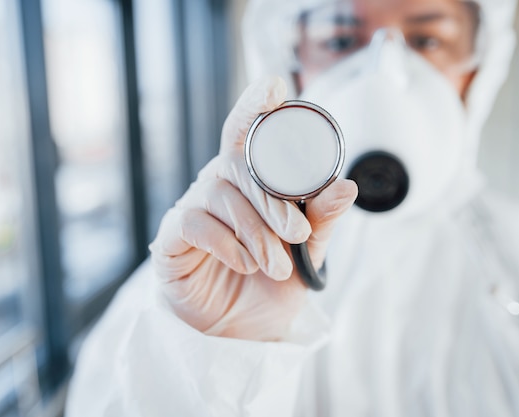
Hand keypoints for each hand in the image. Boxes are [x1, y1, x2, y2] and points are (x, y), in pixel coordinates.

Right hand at [149, 76, 357, 340]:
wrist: (239, 332)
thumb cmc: (272, 284)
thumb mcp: (307, 253)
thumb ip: (323, 220)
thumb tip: (346, 185)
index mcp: (249, 179)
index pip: (246, 130)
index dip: (254, 104)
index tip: (274, 86)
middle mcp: (218, 184)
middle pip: (237, 163)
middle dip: (271, 199)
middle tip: (297, 236)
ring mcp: (193, 208)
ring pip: (220, 194)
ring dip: (254, 231)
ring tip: (274, 265)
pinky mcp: (172, 237)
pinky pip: (194, 223)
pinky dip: (227, 243)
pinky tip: (244, 263)